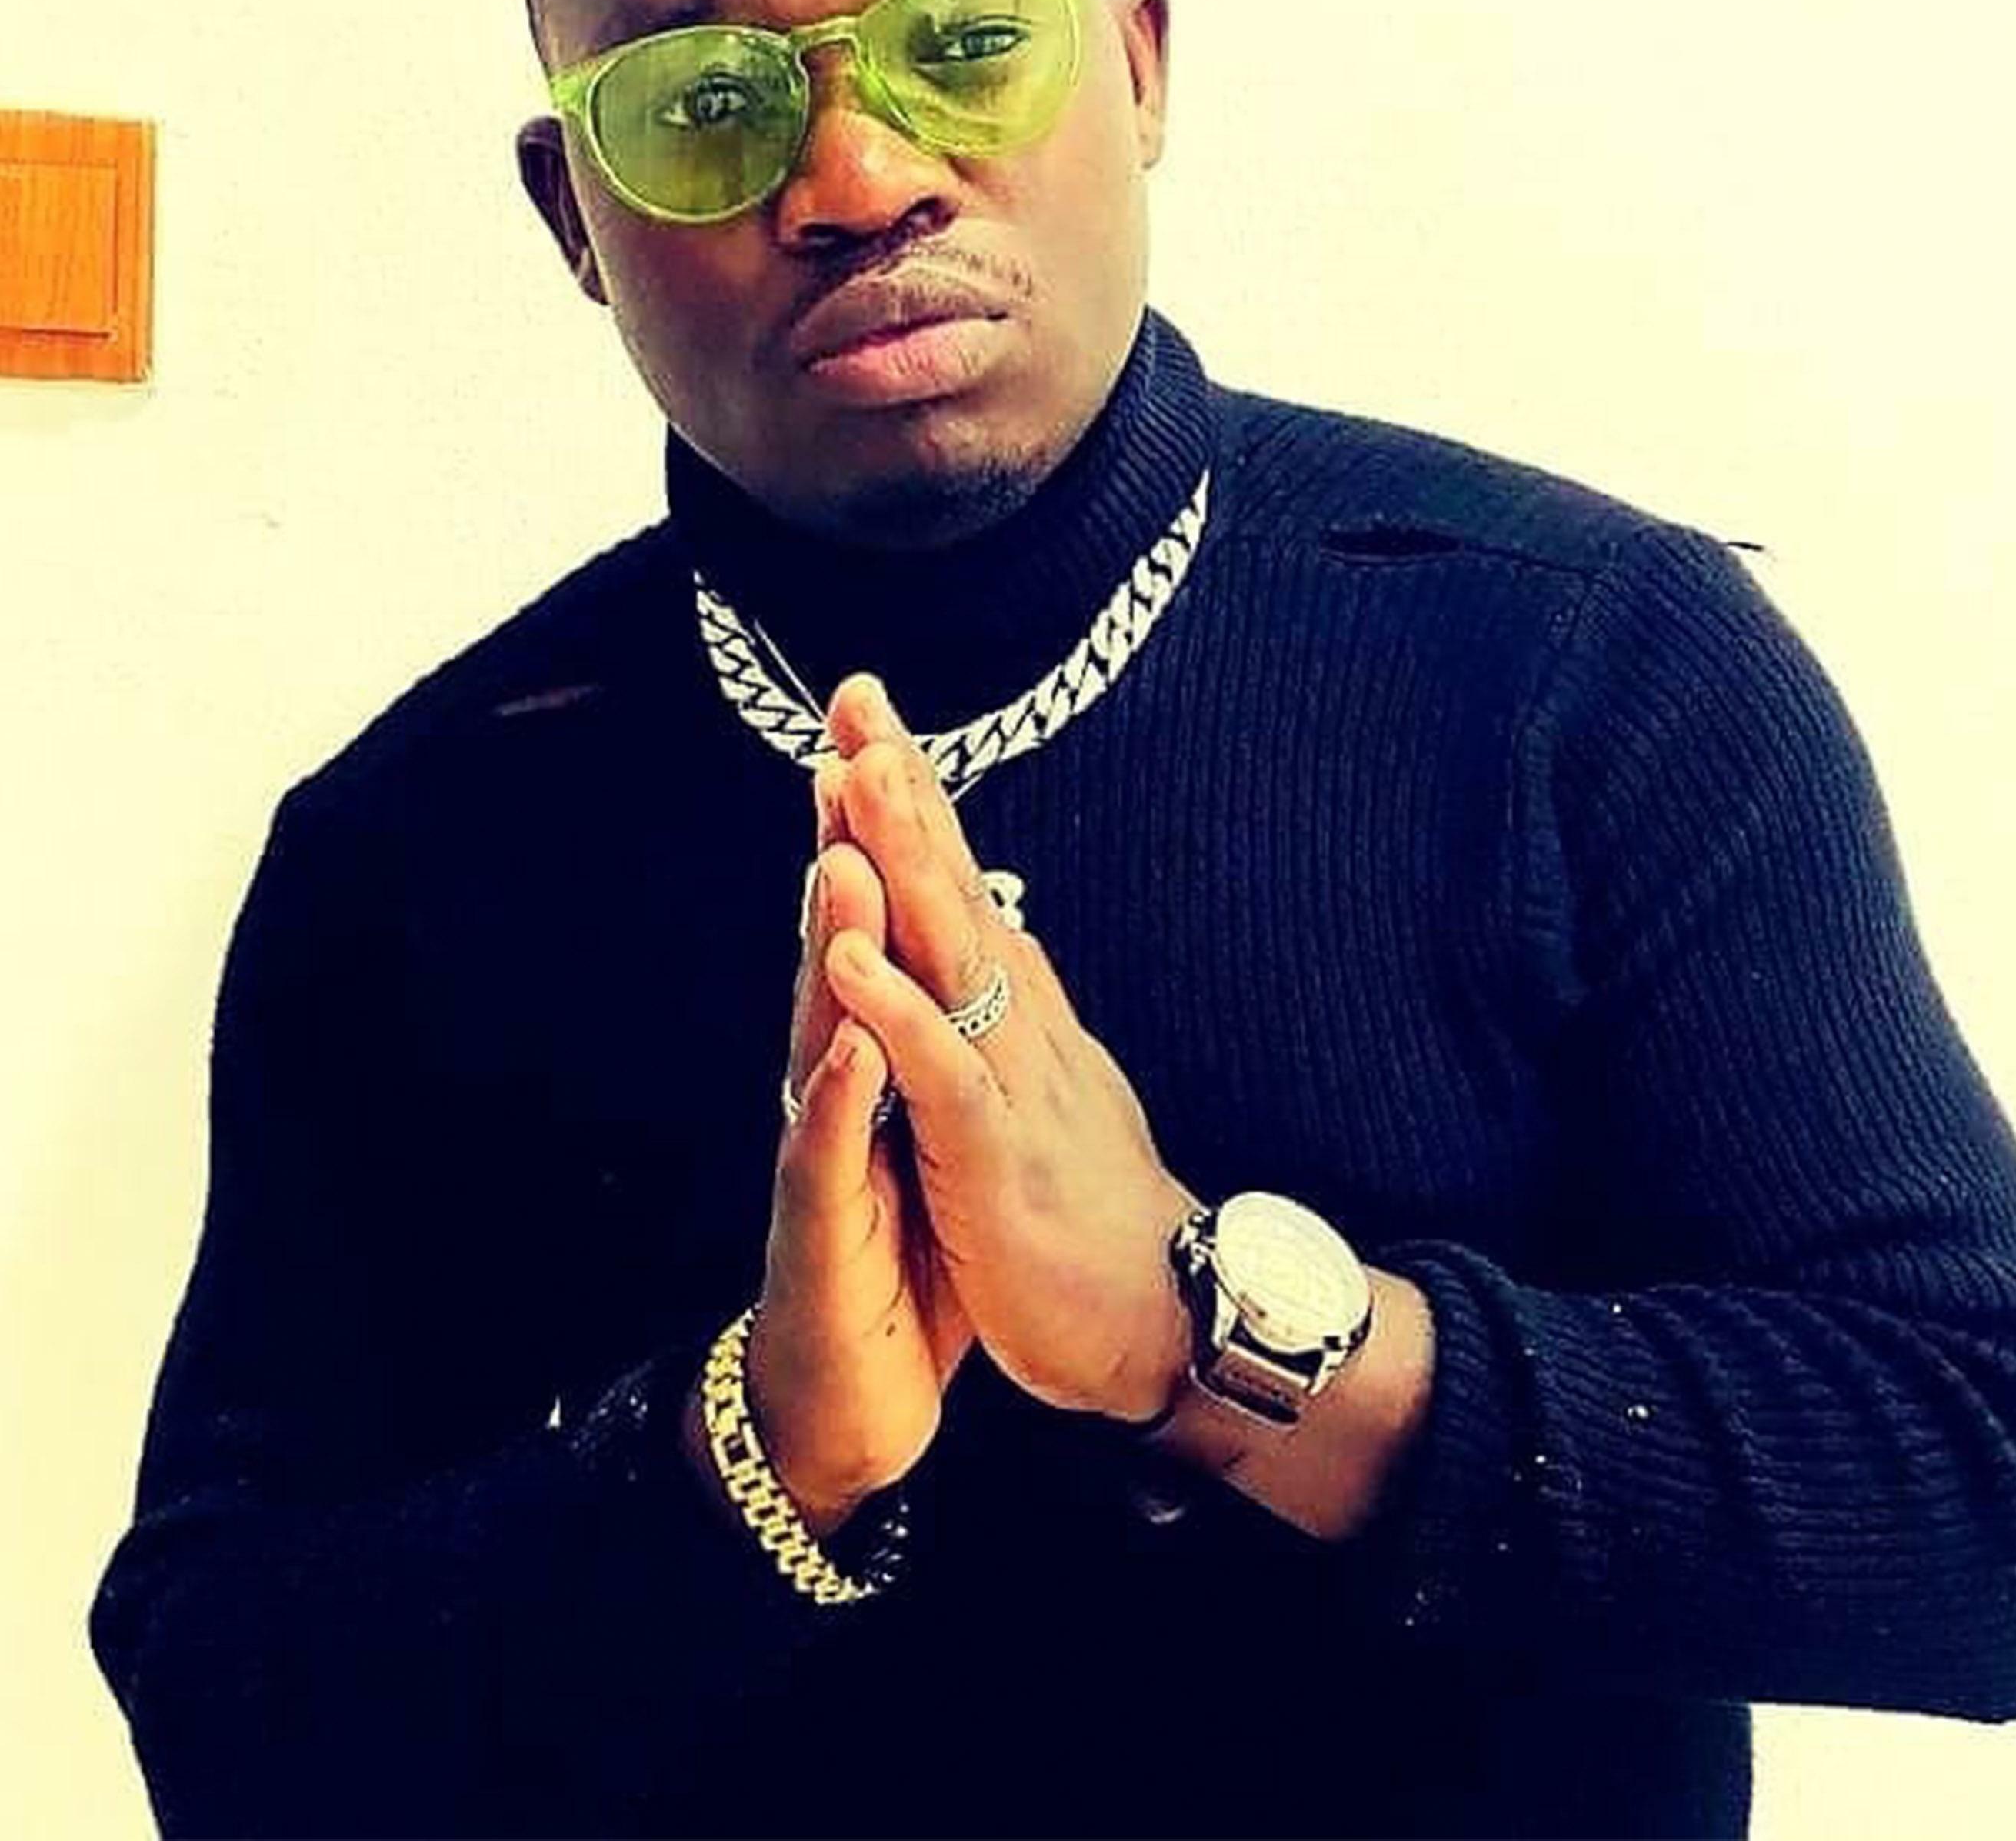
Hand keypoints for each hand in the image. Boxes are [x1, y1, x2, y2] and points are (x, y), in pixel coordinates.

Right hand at [728, 764, 972, 1536]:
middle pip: (840, 944)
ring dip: (833, 946)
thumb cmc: (900, 1253)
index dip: (882, 829)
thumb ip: (927, 1035)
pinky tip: (852, 1044)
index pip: (880, 922)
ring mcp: (824, 1152)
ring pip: (825, 1032)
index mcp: (878, 1051)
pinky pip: (829, 1156)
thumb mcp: (928, 1126)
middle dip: (845, 842)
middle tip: (850, 740)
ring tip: (843, 860)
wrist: (854, 1395)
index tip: (886, 729)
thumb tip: (945, 950)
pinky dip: (842, 1098)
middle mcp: (840, 1082)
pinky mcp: (822, 1230)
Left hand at [816, 675, 1197, 1422]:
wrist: (1168, 1319)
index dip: (916, 805)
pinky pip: (941, 1071)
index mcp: (1021, 1015)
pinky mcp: (997, 1156)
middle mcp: (1019, 1026)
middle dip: (902, 789)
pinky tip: (847, 955)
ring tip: (853, 776)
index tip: (870, 724)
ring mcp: (1012, 1083)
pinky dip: (895, 1011)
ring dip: (900, 861)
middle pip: (954, 887)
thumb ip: (1020, 1010)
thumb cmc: (1095, 1211)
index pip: (962, 888)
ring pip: (950, 952)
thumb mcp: (1053, 1089)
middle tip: (858, 696)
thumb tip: (1004, 931)